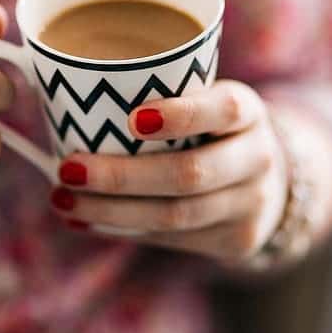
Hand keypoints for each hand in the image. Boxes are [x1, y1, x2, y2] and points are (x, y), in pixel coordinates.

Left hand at [49, 80, 290, 264]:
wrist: (268, 182)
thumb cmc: (213, 130)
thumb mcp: (206, 100)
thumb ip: (161, 94)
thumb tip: (68, 90)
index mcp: (249, 111)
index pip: (225, 109)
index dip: (182, 115)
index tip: (131, 118)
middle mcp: (258, 158)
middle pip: (188, 174)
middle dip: (120, 176)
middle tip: (67, 169)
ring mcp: (250, 205)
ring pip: (174, 216)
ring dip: (110, 211)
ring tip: (63, 201)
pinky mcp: (235, 241)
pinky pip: (170, 239)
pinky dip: (123, 230)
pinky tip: (85, 221)